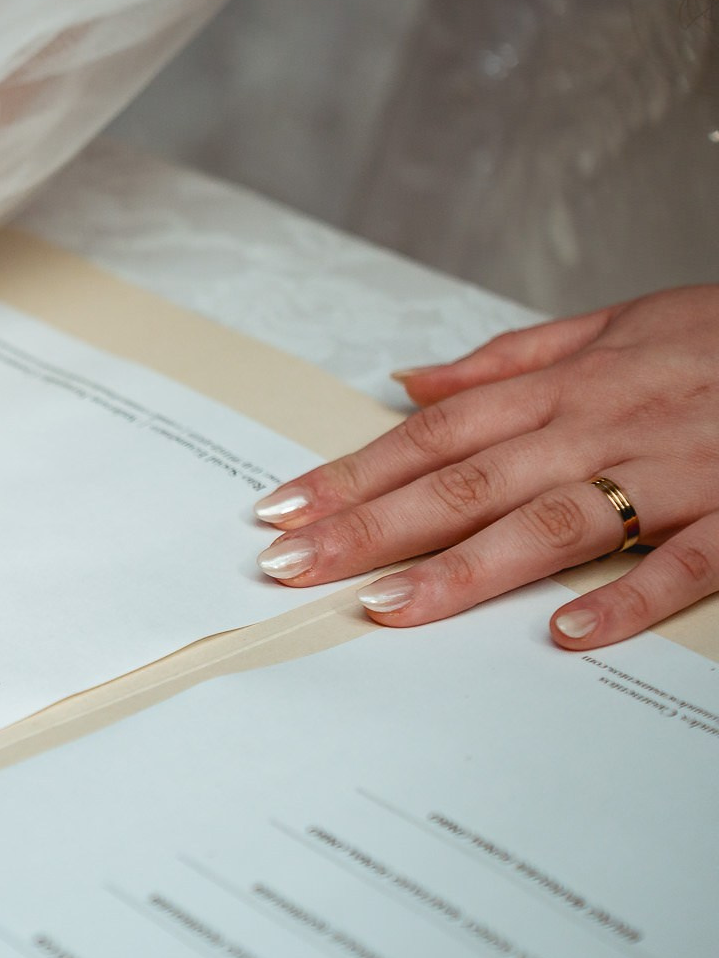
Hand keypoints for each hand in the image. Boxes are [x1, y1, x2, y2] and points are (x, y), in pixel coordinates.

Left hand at [251, 285, 718, 646]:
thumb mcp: (618, 323)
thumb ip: (511, 360)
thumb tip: (410, 381)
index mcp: (568, 386)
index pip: (433, 433)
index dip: (353, 471)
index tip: (280, 508)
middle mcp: (603, 425)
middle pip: (467, 480)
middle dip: (371, 525)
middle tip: (290, 565)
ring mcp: (674, 470)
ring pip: (554, 519)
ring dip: (465, 567)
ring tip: (387, 607)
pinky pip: (686, 559)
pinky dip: (631, 595)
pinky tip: (570, 634)